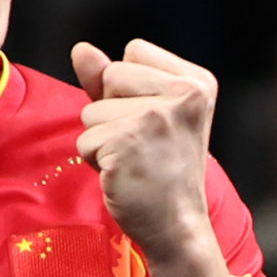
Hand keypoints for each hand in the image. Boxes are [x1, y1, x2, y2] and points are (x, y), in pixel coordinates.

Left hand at [70, 37, 223, 270]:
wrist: (177, 227)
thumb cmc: (162, 171)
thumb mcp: (144, 115)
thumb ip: (110, 80)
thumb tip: (79, 49)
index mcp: (196, 81)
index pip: (134, 51)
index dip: (130, 87)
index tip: (156, 123)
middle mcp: (183, 94)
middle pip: (111, 74)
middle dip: (113, 111)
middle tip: (144, 146)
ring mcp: (155, 117)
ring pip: (92, 110)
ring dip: (103, 140)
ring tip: (135, 162)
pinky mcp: (127, 142)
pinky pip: (86, 140)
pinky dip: (97, 161)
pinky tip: (126, 175)